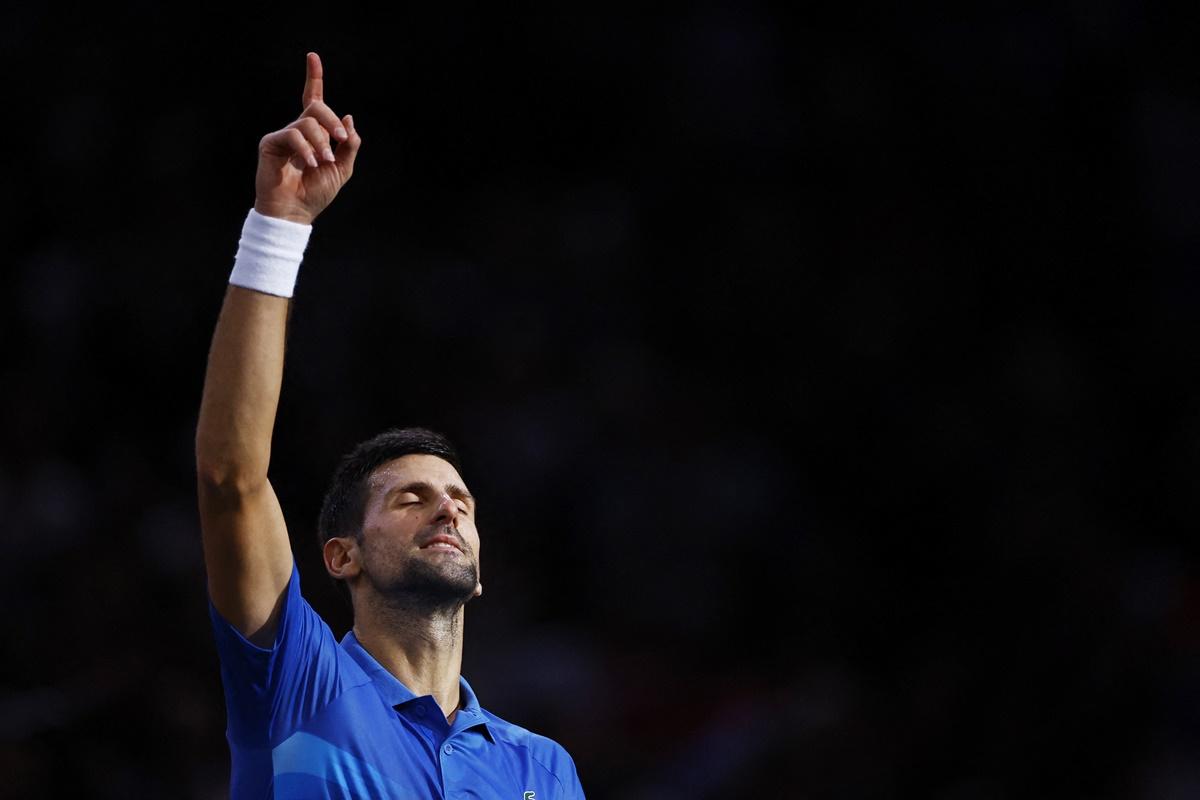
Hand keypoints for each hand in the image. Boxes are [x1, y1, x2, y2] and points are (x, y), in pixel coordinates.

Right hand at [254, 53, 361, 224]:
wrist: (296, 212)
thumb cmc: (316, 193)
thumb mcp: (342, 168)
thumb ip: (349, 144)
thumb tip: (349, 117)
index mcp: (315, 134)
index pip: (314, 100)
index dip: (314, 78)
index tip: (313, 57)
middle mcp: (298, 131)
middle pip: (317, 107)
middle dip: (332, 121)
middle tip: (341, 138)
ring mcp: (283, 136)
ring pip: (308, 123)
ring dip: (322, 142)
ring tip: (324, 162)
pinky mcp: (270, 143)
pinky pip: (293, 135)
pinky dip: (306, 149)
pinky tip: (311, 164)